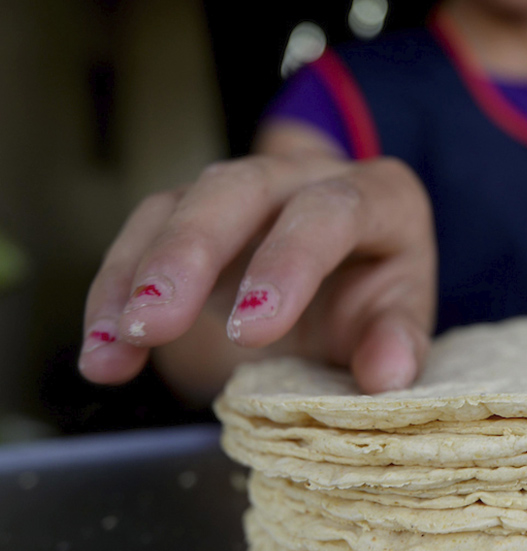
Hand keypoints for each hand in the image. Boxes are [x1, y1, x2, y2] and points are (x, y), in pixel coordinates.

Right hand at [77, 154, 435, 394]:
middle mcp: (305, 176)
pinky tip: (103, 350)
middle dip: (191, 252)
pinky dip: (115, 292)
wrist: (349, 277)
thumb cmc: (378, 296)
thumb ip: (398, 341)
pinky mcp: (192, 212)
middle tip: (157, 322)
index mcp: (379, 196)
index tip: (254, 331)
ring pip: (178, 206)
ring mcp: (243, 189)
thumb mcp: (400, 318)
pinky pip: (142, 236)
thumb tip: (385, 375)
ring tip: (115, 346)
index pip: (331, 212)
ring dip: (138, 276)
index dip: (290, 262)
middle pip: (239, 190)